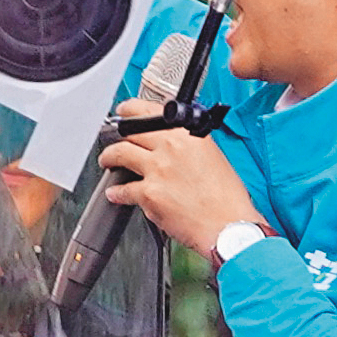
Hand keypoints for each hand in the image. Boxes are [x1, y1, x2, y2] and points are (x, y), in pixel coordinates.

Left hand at [95, 115, 258, 255]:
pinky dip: (116, 192)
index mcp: (189, 134)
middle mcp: (172, 146)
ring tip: (107, 161)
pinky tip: (115, 193)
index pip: (152, 111)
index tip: (126, 111)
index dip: (132, 110)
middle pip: (131, 130)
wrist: (228, 226)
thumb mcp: (214, 157)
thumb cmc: (226, 198)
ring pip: (119, 154)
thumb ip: (189, 146)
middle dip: (116, 133)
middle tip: (112, 137)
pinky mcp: (149, 193)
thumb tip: (172, 145)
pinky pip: (122, 190)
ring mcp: (158, 169)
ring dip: (109, 157)